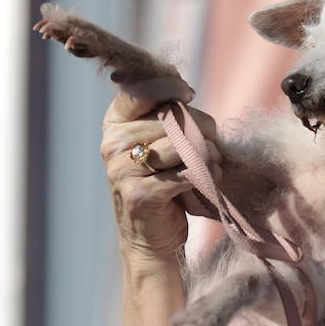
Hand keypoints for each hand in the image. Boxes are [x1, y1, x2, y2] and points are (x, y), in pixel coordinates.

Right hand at [99, 75, 219, 260]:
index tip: (188, 94)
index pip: (141, 89)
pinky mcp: (141, 194)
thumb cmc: (163, 184)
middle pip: (173, 117)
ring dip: (208, 155)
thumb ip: (166, 116)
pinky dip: (206, 176)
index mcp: (115, 125)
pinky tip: (208, 181)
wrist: (151, 239)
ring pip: (184, 144)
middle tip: (210, 145)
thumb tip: (184, 89)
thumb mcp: (158, 143)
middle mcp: (114, 144)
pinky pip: (188, 172)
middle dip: (202, 128)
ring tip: (210, 164)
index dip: (170, 86)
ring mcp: (124, 169)